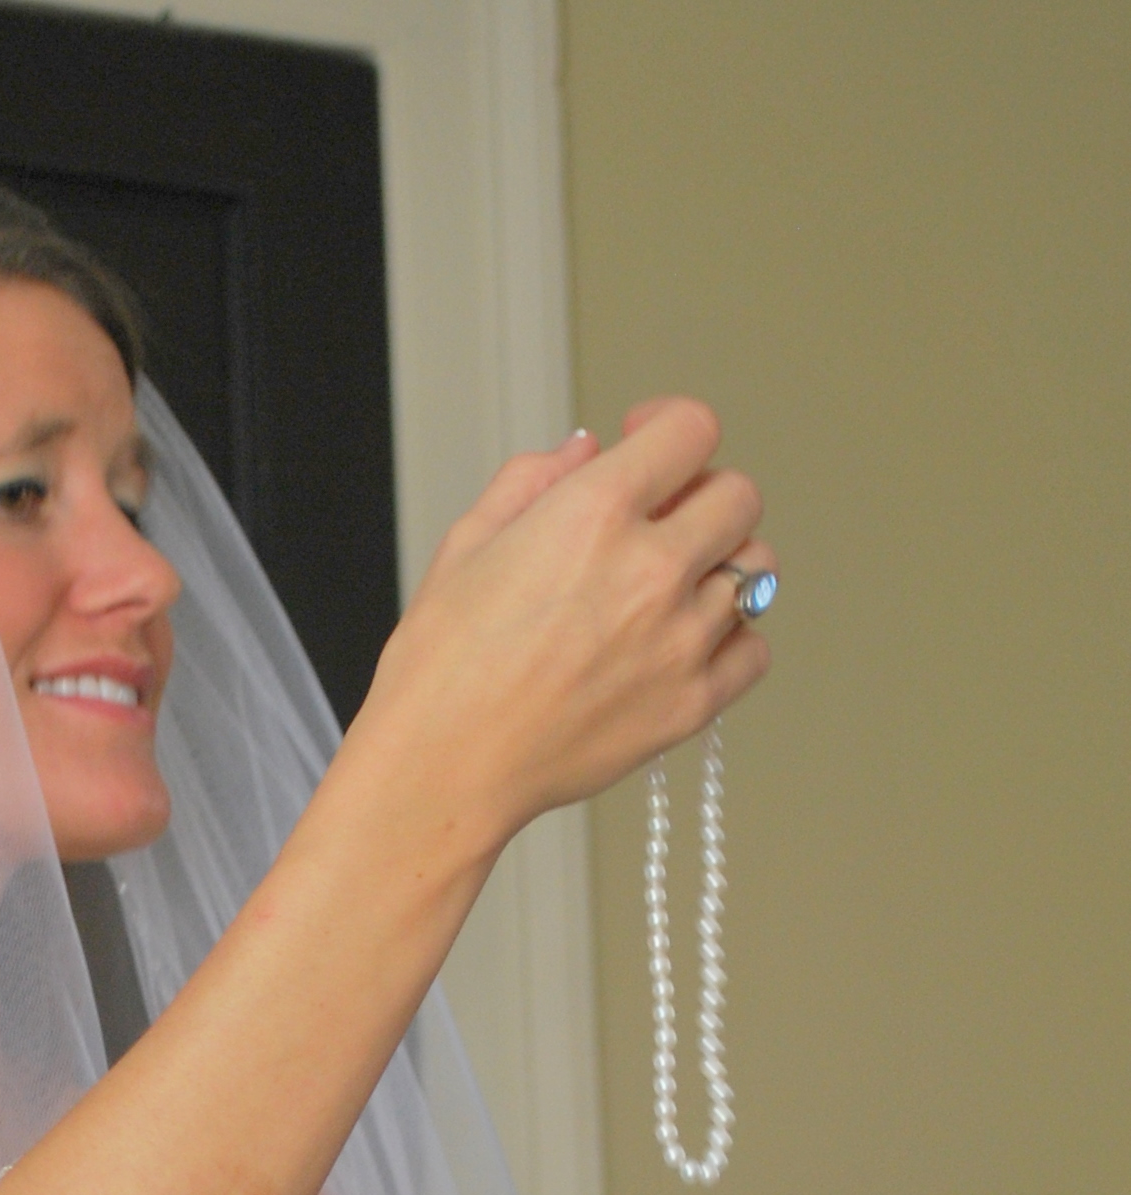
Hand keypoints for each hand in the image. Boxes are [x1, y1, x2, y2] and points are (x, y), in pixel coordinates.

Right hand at [340, 398, 774, 858]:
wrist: (444, 768)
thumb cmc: (440, 668)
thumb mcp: (467, 545)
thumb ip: (532, 480)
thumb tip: (585, 452)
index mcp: (593, 513)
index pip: (692, 429)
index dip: (670, 425)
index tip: (648, 443)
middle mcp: (652, 569)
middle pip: (739, 496)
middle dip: (700, 495)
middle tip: (663, 520)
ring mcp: (680, 639)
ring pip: (755, 571)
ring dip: (720, 566)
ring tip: (673, 589)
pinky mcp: (691, 703)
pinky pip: (754, 651)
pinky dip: (731, 639)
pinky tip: (684, 642)